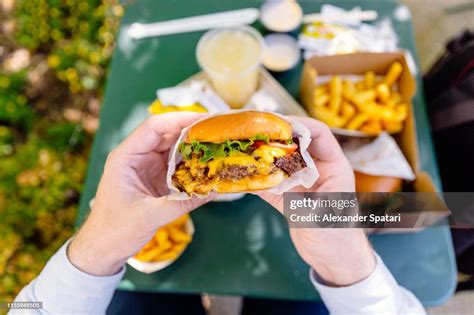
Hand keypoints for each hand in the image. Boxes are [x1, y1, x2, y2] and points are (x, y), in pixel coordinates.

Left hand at [68, 112, 215, 275]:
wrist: (103, 248)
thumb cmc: (114, 231)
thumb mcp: (148, 217)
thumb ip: (181, 203)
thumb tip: (213, 191)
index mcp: (126, 157)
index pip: (154, 127)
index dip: (180, 119)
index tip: (205, 119)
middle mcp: (136, 156)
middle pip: (167, 133)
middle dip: (193, 130)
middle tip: (219, 130)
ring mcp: (146, 166)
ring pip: (174, 147)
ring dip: (195, 146)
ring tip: (219, 145)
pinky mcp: (155, 178)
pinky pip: (176, 164)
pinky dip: (192, 163)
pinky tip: (208, 165)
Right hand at [258, 116, 375, 285]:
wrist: (336, 261)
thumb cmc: (338, 238)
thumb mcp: (317, 214)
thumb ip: (292, 196)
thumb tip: (262, 180)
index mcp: (335, 167)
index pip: (319, 134)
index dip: (299, 124)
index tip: (275, 122)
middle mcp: (318, 170)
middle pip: (296, 143)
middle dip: (275, 136)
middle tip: (251, 132)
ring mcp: (303, 182)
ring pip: (282, 160)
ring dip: (264, 155)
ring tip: (243, 147)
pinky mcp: (291, 196)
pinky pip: (272, 181)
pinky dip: (258, 177)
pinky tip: (242, 175)